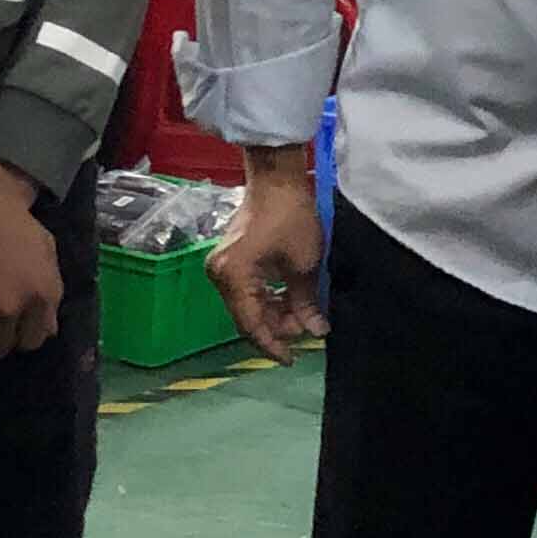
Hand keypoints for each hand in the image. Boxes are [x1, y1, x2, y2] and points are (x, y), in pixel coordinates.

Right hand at [208, 171, 328, 363]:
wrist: (277, 178)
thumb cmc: (290, 216)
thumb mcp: (304, 264)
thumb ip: (306, 302)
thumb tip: (316, 331)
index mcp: (233, 277)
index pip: (251, 323)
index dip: (273, 344)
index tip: (292, 358)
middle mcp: (220, 275)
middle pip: (247, 316)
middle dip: (277, 327)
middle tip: (306, 329)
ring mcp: (223, 266)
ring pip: (248, 304)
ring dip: (274, 313)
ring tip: (302, 314)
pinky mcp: (231, 259)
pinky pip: (247, 290)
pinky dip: (267, 298)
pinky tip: (288, 300)